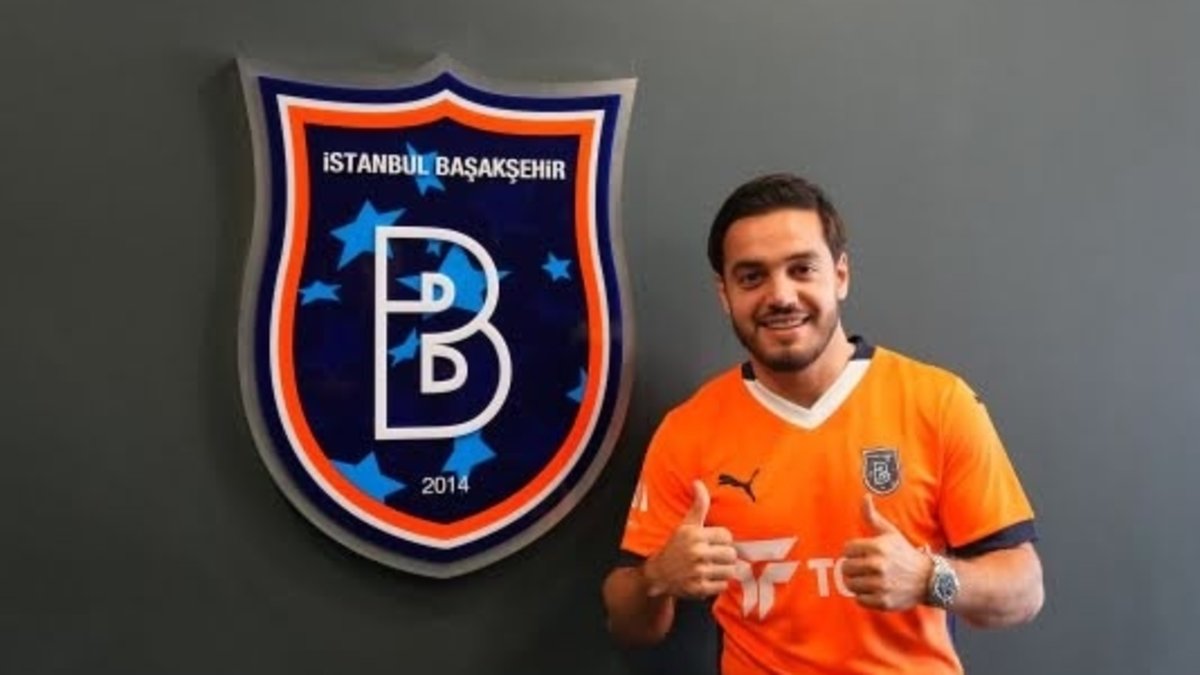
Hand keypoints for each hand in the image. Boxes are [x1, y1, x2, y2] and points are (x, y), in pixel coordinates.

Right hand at [643, 480, 737, 598]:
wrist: (659, 573)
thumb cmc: (676, 547)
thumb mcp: (686, 525)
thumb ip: (698, 505)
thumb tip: (698, 482)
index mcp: (695, 535)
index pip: (727, 536)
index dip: (723, 540)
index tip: (715, 543)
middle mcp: (696, 553)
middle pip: (731, 554)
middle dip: (726, 556)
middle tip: (716, 557)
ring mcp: (698, 572)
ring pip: (729, 571)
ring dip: (724, 571)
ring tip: (714, 568)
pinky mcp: (699, 588)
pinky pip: (722, 586)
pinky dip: (718, 584)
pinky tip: (709, 578)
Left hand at [841, 494, 931, 610]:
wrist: (928, 579)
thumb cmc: (904, 553)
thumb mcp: (890, 533)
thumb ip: (872, 517)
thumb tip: (865, 497)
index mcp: (877, 547)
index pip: (847, 550)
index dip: (852, 552)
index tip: (861, 554)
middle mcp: (878, 566)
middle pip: (846, 568)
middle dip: (852, 568)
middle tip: (863, 568)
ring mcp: (881, 585)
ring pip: (850, 585)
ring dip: (857, 583)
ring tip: (868, 579)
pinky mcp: (883, 601)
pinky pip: (859, 600)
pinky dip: (864, 597)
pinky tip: (874, 590)